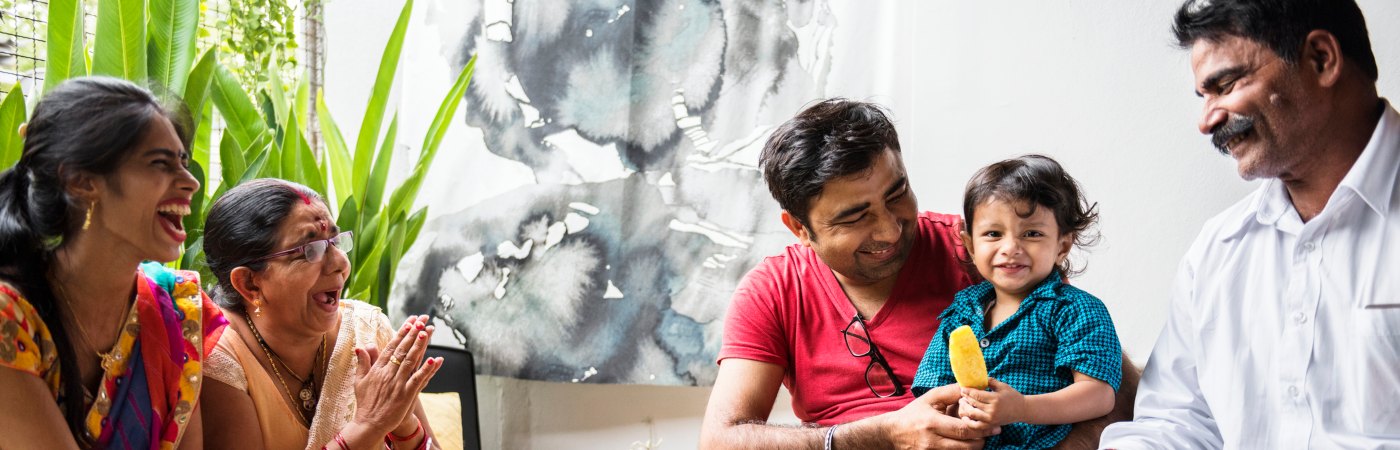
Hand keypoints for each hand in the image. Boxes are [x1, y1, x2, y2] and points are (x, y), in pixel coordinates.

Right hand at [349, 315, 443, 435]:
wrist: (369, 424)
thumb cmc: (366, 403)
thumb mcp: (360, 381)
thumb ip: (363, 363)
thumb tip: (361, 346)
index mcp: (378, 369)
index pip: (392, 347)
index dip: (402, 333)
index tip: (410, 322)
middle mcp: (388, 374)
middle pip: (403, 350)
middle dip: (413, 333)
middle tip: (422, 320)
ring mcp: (398, 384)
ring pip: (410, 361)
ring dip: (419, 346)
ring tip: (426, 331)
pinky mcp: (406, 395)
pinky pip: (418, 380)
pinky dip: (427, 370)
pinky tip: (435, 359)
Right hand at [880, 384, 997, 448]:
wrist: (893, 433)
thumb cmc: (913, 414)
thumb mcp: (929, 399)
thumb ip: (949, 392)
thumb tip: (970, 387)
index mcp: (932, 423)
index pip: (963, 430)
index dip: (981, 429)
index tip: (993, 426)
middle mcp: (932, 441)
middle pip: (966, 446)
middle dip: (982, 439)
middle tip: (993, 432)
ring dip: (975, 447)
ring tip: (981, 438)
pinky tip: (967, 443)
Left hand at [958, 378, 1025, 425]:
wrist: (1022, 410)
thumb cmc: (1012, 396)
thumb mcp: (1002, 386)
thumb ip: (990, 381)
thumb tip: (977, 377)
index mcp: (995, 399)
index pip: (977, 395)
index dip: (968, 391)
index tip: (962, 388)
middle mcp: (992, 410)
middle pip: (973, 404)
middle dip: (965, 398)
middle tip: (961, 394)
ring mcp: (991, 419)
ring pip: (972, 414)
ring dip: (965, 408)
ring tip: (962, 403)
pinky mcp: (991, 426)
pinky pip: (976, 426)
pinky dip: (968, 422)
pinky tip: (964, 417)